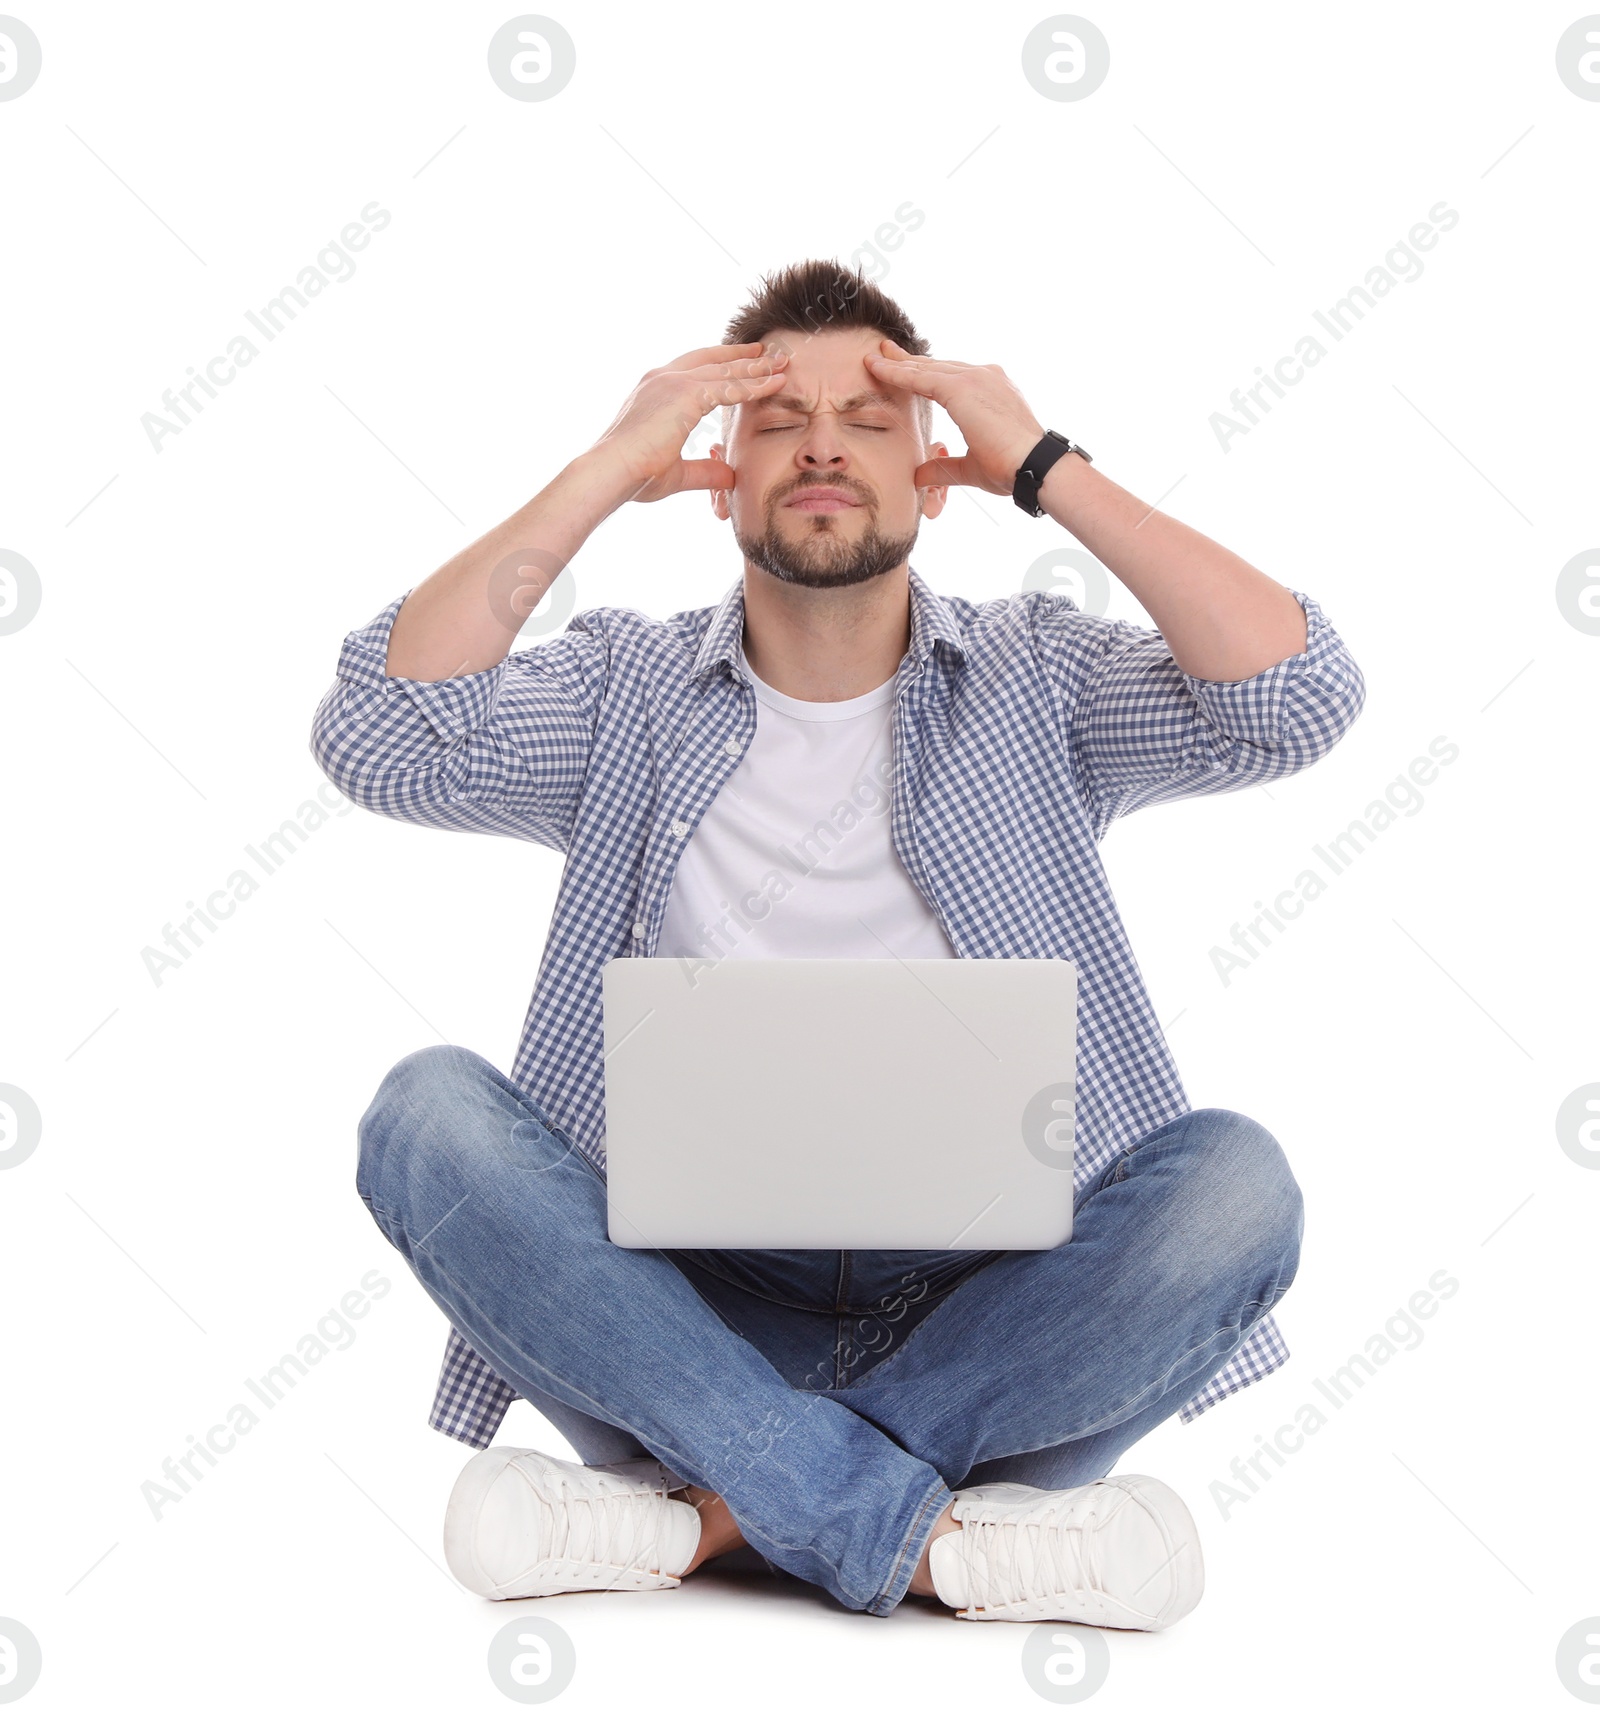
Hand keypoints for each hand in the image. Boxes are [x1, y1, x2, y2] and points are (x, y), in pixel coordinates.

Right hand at [587, 342, 788, 502]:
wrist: (611, 472)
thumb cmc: (632, 477)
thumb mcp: (675, 473)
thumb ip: (704, 471)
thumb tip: (729, 476)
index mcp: (654, 390)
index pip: (694, 369)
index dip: (722, 365)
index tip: (745, 362)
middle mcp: (662, 378)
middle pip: (712, 360)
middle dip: (743, 357)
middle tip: (771, 354)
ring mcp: (672, 382)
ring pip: (725, 370)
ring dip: (756, 368)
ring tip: (783, 363)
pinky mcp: (684, 394)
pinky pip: (729, 387)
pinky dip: (754, 385)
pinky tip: (776, 383)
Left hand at [864, 338, 1047, 494]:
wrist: (1033, 465)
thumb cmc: (1011, 468)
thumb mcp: (970, 468)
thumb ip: (942, 467)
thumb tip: (919, 476)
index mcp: (990, 390)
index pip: (950, 378)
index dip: (924, 374)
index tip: (902, 369)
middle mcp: (985, 377)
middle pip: (937, 366)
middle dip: (908, 361)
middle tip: (883, 351)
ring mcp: (976, 377)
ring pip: (927, 368)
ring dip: (897, 363)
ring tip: (873, 357)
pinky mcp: (964, 386)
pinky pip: (921, 377)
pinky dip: (897, 373)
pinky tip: (878, 369)